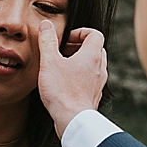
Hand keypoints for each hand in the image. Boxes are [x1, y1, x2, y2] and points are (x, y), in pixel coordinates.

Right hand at [37, 20, 107, 137]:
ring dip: (79, 62)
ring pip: (93, 66)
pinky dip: (80, 77)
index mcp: (92, 55)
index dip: (80, 32)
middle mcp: (100, 68)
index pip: (94, 34)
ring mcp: (98, 84)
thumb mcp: (50, 62)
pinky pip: (90, 80)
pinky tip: (64, 84)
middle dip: (79, 47)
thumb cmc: (63, 92)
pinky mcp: (93, 96)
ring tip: (61, 67)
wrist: (73, 120)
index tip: (65, 40)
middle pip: (95, 49)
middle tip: (62, 52)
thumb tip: (46, 25)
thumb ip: (47, 41)